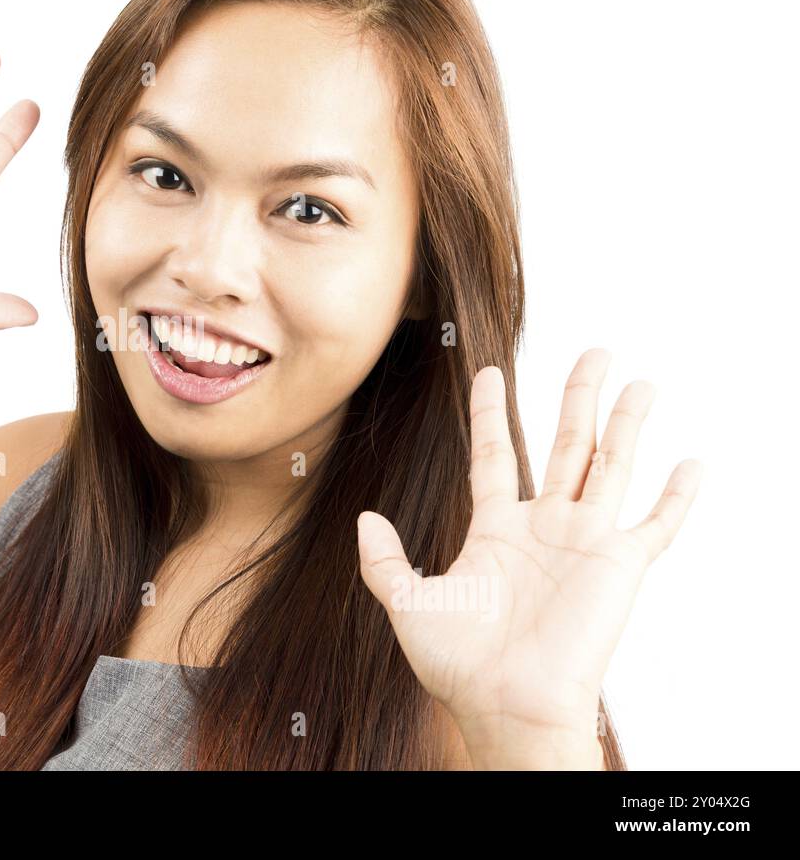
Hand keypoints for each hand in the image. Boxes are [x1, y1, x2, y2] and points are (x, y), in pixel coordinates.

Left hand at [355, 349, 702, 761]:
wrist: (505, 707)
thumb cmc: (457, 665)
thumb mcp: (407, 604)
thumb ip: (384, 561)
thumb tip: (366, 518)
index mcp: (495, 529)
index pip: (497, 454)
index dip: (491, 412)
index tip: (490, 370)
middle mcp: (543, 526)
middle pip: (566, 444)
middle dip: (577, 395)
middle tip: (594, 351)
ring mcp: (583, 542)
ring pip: (611, 465)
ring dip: (627, 422)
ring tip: (638, 380)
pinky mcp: (619, 567)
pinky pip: (656, 525)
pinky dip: (677, 495)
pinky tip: (692, 462)